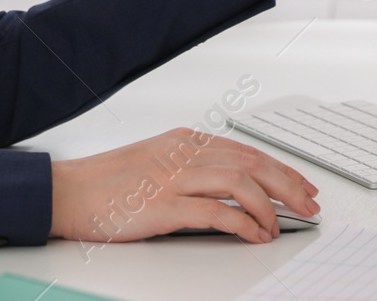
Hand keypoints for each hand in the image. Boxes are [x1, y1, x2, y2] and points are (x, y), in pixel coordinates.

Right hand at [49, 128, 319, 244]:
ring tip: (282, 224)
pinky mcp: (163, 205)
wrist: (67, 192)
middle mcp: (183, 153)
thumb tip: (231, 189)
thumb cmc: (107, 183)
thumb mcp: (155, 162)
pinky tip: (255, 234)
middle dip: (288, 184)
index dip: (281, 169)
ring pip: (240, 181)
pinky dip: (243, 223)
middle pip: (251, 162)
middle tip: (309, 204)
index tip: (303, 185)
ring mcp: (173, 177)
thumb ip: (190, 169)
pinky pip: (216, 212)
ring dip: (269, 205)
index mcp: (184, 141)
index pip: (247, 150)